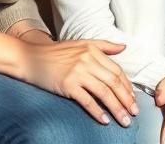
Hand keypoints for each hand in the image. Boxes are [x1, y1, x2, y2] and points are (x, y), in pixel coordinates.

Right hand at [23, 39, 138, 126]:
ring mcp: (77, 72)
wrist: (30, 57)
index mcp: (93, 50)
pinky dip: (97, 111)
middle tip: (134, 113)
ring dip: (117, 109)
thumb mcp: (82, 43)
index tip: (133, 99)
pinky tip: (104, 120)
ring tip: (124, 121)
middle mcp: (87, 60)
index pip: (117, 70)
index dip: (127, 86)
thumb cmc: (56, 52)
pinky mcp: (67, 84)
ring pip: (104, 93)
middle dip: (126, 100)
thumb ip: (104, 46)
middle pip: (114, 82)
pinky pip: (87, 100)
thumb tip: (124, 48)